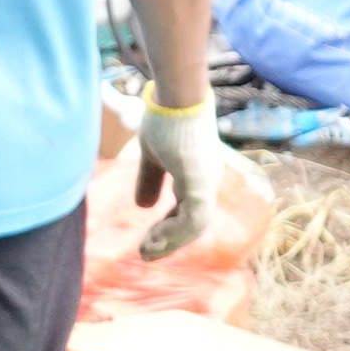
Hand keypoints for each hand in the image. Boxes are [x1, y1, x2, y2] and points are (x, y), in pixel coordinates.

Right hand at [132, 98, 230, 261]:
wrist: (176, 97)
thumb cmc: (165, 118)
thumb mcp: (152, 156)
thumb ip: (150, 181)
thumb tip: (142, 206)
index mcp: (197, 176)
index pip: (187, 213)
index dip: (168, 229)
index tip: (147, 241)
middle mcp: (207, 183)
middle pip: (193, 225)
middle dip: (169, 242)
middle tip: (145, 253)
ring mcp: (207, 183)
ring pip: (195, 226)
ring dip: (171, 241)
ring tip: (147, 250)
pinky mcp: (201, 183)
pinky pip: (193, 218)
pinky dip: (175, 232)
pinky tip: (155, 237)